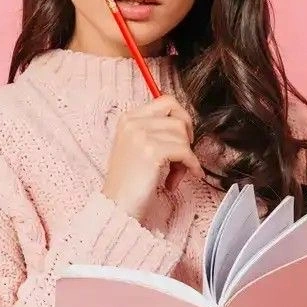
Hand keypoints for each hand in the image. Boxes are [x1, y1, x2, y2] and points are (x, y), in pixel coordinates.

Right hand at [100, 94, 204, 221]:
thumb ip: (154, 131)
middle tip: (181, 158)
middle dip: (186, 140)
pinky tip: (179, 179)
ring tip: (173, 175)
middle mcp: (133, 122)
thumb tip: (185, 126)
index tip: (184, 137)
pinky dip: (190, 166)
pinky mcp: (152, 151)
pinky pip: (185, 152)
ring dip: (185, 158)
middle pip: (178, 119)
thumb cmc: (129, 182)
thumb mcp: (136, 147)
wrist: (116, 206)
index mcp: (128, 118)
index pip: (166, 101)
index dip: (181, 118)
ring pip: (183, 136)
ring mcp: (141, 135)